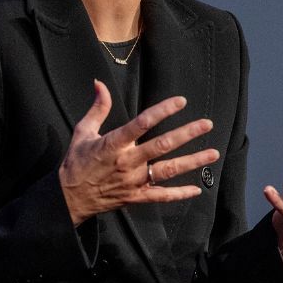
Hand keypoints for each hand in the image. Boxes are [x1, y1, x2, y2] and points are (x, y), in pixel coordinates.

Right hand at [59, 82, 217, 225]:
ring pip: (168, 170)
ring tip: (213, 153)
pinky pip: (161, 196)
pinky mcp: (136, 197)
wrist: (69, 199)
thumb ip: (97, 108)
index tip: (181, 101)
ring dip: (192, 161)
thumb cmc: (76, 162)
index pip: (142, 123)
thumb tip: (100, 83)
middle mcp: (127, 162)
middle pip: (162, 146)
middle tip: (207, 124)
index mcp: (114, 144)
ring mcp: (134, 182)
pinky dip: (180, 194)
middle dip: (187, 134)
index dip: (163, 110)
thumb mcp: (82, 132)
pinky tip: (197, 189)